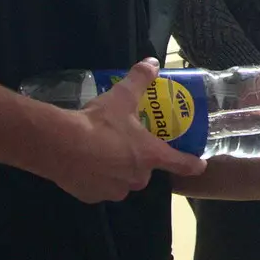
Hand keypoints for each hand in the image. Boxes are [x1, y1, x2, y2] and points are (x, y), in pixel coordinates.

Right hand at [40, 58, 207, 202]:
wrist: (60, 145)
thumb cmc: (99, 123)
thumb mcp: (121, 97)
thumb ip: (139, 79)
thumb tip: (152, 62)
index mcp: (150, 155)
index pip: (181, 164)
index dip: (192, 164)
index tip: (199, 165)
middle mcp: (137, 177)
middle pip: (145, 170)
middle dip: (137, 159)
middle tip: (123, 142)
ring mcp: (115, 190)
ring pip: (122, 181)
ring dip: (116, 170)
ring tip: (101, 152)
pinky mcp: (92, 197)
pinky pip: (100, 188)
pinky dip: (96, 178)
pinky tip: (85, 164)